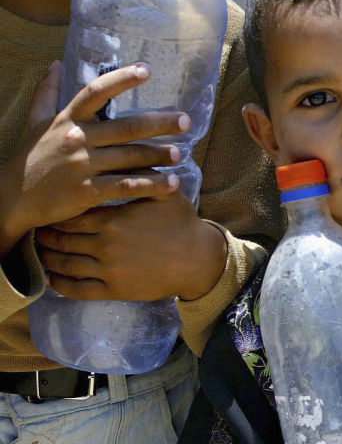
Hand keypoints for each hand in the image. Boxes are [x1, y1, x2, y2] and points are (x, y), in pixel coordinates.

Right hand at [0, 62, 186, 256]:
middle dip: (160, 123)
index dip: (122, 79)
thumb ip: (46, 93)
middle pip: (126, 127)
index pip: (96, 91)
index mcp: (67, 120)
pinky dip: (152, 185)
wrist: (11, 199)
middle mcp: (76, 139)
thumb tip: (56, 64)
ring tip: (181, 154)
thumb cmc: (29, 158)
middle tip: (186, 120)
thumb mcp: (34, 123)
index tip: (147, 70)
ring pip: (130, 157)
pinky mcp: (87, 191)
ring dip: (159, 155)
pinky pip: (126, 186)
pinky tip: (172, 184)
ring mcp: (82, 165)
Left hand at [35, 191, 225, 301]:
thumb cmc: (183, 223)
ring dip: (48, 257)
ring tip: (42, 251)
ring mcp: (108, 271)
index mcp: (113, 220)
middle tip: (40, 229)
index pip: (71, 215)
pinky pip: (77, 289)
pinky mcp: (114, 291)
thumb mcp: (166, 194)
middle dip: (46, 234)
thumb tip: (128, 152)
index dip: (57, 214)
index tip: (51, 210)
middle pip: (62, 240)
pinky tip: (52, 277)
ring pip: (64, 264)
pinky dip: (59, 284)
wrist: (199, 260)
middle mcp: (106, 246)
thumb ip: (143, 175)